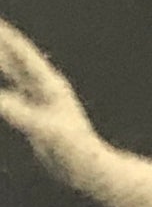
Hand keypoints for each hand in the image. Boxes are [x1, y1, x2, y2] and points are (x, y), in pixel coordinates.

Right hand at [0, 16, 97, 157]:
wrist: (88, 169)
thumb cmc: (74, 150)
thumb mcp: (46, 131)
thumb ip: (21, 114)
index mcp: (50, 86)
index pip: (24, 55)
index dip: (8, 37)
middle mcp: (46, 89)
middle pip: (19, 60)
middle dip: (2, 44)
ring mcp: (42, 101)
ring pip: (17, 75)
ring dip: (2, 61)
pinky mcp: (37, 115)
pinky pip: (15, 93)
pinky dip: (3, 85)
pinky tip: (1, 90)